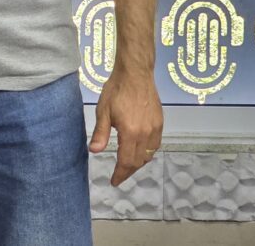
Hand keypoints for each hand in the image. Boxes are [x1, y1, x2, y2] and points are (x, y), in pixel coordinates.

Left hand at [89, 66, 162, 185]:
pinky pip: (155, 145)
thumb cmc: (116, 90)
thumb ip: (100, 133)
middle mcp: (146, 134)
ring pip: (149, 155)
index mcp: (130, 132)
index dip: (120, 174)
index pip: (126, 161)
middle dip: (128, 171)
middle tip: (119, 175)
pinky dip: (147, 153)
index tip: (114, 182)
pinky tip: (139, 151)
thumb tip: (94, 151)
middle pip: (138, 161)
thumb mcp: (103, 110)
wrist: (135, 73)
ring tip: (127, 165)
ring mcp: (155, 129)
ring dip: (138, 163)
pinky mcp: (160, 123)